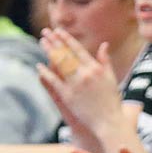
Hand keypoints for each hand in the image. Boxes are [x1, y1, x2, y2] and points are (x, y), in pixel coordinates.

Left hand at [38, 28, 127, 148]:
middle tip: (45, 32)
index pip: (78, 49)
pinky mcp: (68, 96)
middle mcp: (85, 74)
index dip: (66, 39)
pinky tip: (39, 66)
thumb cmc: (111, 101)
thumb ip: (105, 61)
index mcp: (95, 69)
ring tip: (42, 43)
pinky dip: (46, 73)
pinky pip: (53, 81)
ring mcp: (75, 85)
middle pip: (66, 54)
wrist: (109, 122)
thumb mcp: (111, 78)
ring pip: (58, 64)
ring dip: (49, 52)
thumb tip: (104, 45)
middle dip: (55, 41)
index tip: (58, 31)